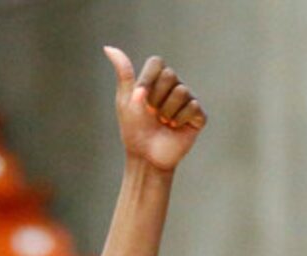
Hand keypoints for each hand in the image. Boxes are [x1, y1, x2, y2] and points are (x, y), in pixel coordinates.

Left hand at [105, 47, 205, 172]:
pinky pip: (194, 107)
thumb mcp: (126, 99)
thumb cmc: (134, 130)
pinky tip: (175, 128)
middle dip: (156, 98)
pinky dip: (181, 119)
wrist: (147, 157)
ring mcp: (188, 100)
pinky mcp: (198, 116)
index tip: (139, 98)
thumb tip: (108, 47)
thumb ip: (124, 73)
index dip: (148, 79)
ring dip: (167, 111)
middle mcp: (174, 86)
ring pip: (182, 91)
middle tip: (152, 114)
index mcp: (157, 79)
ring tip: (163, 123)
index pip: (157, 63)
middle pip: (170, 75)